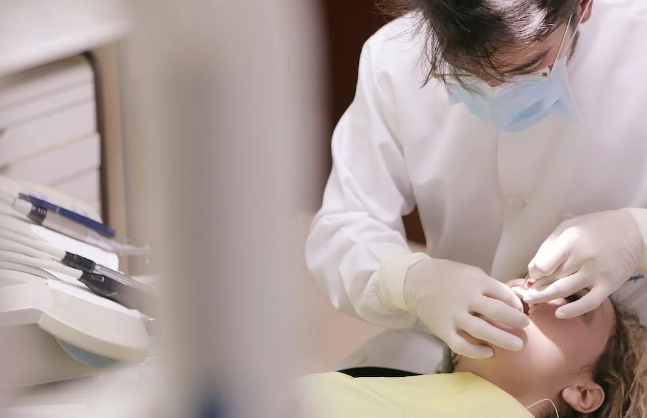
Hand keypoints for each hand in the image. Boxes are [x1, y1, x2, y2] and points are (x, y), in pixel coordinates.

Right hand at [380, 254, 528, 358]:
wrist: (415, 280)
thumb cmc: (447, 276)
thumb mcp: (470, 271)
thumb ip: (489, 285)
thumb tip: (512, 301)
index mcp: (475, 280)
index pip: (503, 294)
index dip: (516, 304)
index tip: (520, 310)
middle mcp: (466, 297)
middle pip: (498, 312)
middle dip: (517, 321)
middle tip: (525, 327)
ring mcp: (453, 314)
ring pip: (483, 331)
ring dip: (504, 339)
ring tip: (518, 345)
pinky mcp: (442, 329)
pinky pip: (461, 345)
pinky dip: (477, 352)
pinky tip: (489, 352)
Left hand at [525, 209, 644, 317]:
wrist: (634, 232)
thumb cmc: (595, 228)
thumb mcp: (569, 227)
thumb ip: (549, 246)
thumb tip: (533, 268)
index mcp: (570, 239)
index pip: (543, 263)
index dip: (535, 272)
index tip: (534, 274)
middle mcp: (582, 256)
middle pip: (552, 277)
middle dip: (536, 287)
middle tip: (526, 294)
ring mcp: (596, 272)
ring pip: (564, 290)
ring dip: (545, 297)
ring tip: (532, 300)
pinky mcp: (608, 285)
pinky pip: (589, 302)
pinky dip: (573, 310)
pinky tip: (559, 313)